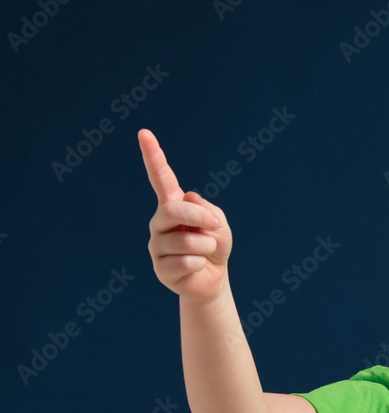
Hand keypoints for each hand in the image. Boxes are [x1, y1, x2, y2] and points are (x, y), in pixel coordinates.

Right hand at [139, 129, 233, 301]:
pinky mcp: (160, 268)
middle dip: (199, 216)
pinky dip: (200, 263)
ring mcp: (157, 245)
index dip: (153, 157)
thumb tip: (187, 199)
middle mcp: (160, 222)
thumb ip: (207, 208)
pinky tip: (197, 266)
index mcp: (173, 205)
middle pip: (172, 209)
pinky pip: (185, 262)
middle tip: (215, 225)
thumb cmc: (215, 246)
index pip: (161, 178)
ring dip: (206, 245)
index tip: (144, 133)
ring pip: (184, 240)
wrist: (213, 278)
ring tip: (207, 251)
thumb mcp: (219, 223)